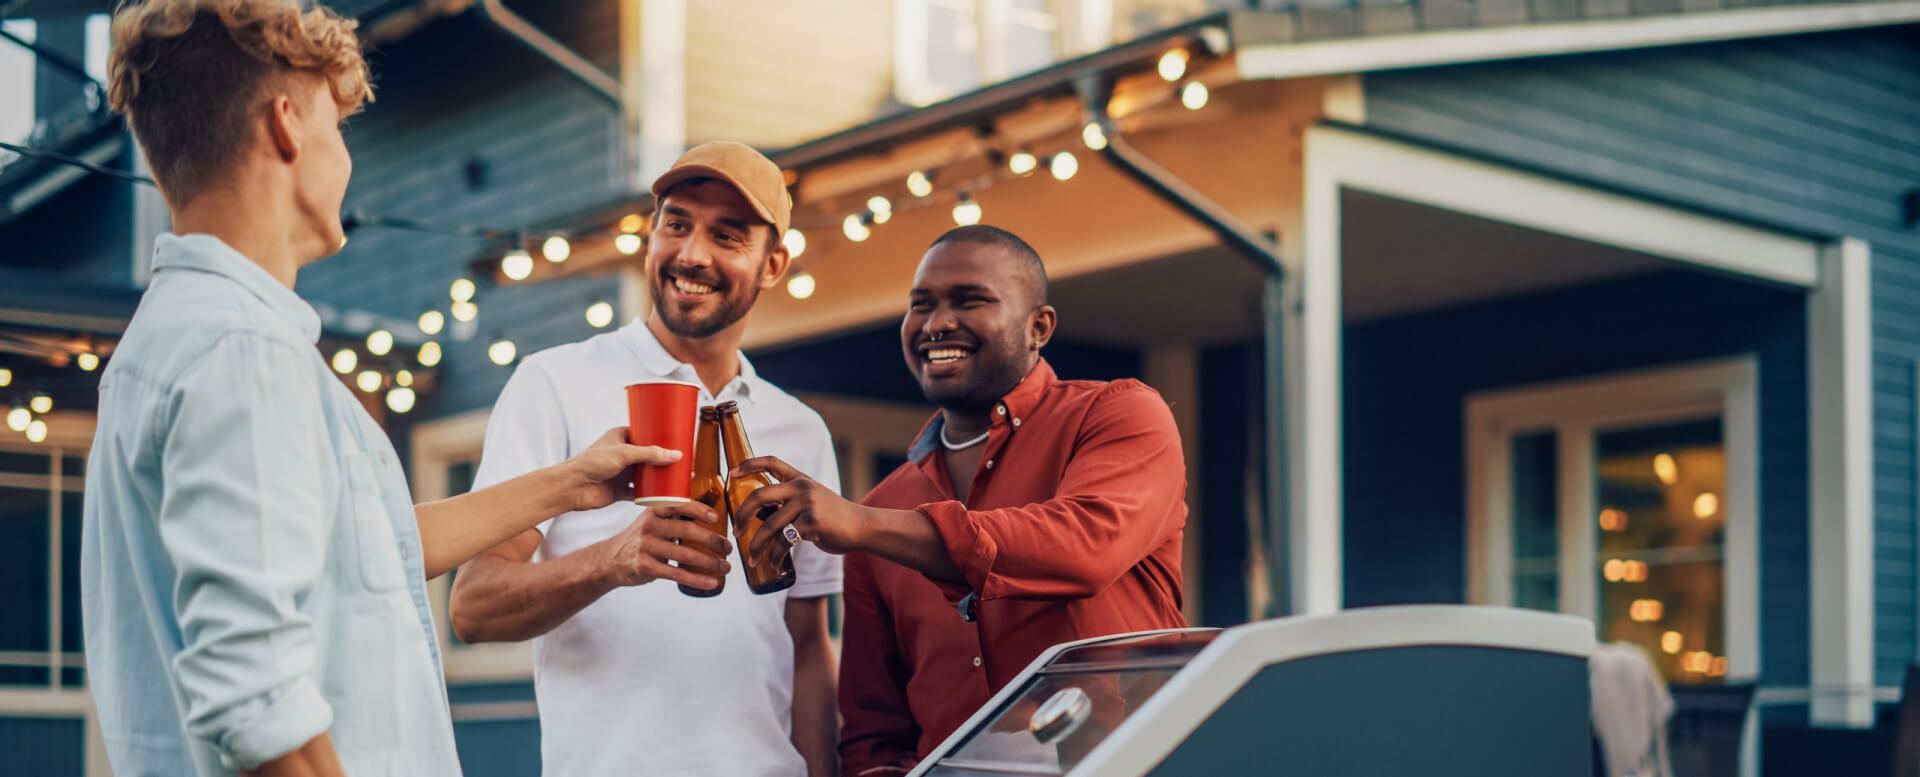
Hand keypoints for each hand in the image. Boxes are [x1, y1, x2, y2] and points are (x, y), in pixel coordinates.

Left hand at [562, 427, 684, 512]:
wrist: (572, 488)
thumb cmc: (590, 463)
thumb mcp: (623, 453)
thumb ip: (650, 454)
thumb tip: (676, 455)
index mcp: (621, 437)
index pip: (645, 433)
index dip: (661, 435)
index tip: (677, 436)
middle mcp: (623, 454)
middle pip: (649, 455)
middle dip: (665, 457)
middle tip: (683, 458)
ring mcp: (623, 472)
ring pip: (647, 474)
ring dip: (660, 476)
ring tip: (679, 475)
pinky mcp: (622, 490)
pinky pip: (642, 492)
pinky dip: (653, 494)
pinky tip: (666, 494)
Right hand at [593, 500, 731, 589]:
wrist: (611, 560)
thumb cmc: (642, 537)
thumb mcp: (653, 518)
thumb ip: (674, 509)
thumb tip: (701, 485)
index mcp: (654, 510)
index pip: (678, 504)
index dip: (699, 510)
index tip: (717, 518)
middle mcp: (649, 526)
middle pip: (687, 530)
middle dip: (713, 540)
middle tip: (729, 548)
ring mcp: (646, 547)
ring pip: (685, 554)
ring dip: (710, 562)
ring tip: (726, 567)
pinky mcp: (646, 567)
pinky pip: (677, 574)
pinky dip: (697, 579)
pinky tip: (711, 582)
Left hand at [730, 456, 872, 566]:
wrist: (861, 526)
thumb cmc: (833, 517)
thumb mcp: (812, 501)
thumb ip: (789, 502)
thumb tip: (758, 515)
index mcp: (800, 478)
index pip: (771, 462)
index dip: (749, 464)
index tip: (732, 473)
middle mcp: (801, 487)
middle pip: (759, 495)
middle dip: (741, 515)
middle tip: (735, 531)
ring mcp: (807, 504)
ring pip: (769, 525)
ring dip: (756, 545)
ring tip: (751, 558)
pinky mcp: (812, 522)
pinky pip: (784, 540)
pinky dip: (775, 554)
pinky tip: (774, 562)